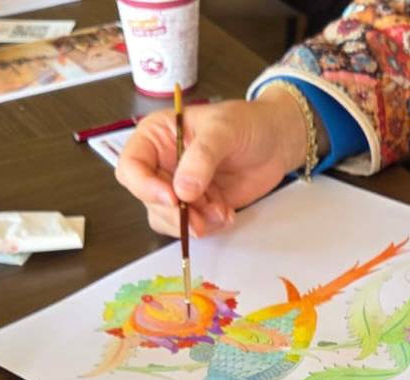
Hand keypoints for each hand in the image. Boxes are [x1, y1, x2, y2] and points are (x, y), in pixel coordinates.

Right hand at [115, 86, 327, 236]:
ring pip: (166, 217)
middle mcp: (162, 163)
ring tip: (221, 211)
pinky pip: (191, 225)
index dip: (145, 186)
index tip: (172, 198)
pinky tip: (227, 213)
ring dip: (192, 222)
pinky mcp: (198, 205)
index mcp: (156, 136)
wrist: (278, 141)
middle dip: (173, 212)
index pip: (131, 166)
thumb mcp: (224, 130)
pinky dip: (208, 225)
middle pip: (148, 198)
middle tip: (200, 217)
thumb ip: (202, 157)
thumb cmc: (249, 123)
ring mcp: (179, 186)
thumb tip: (183, 190)